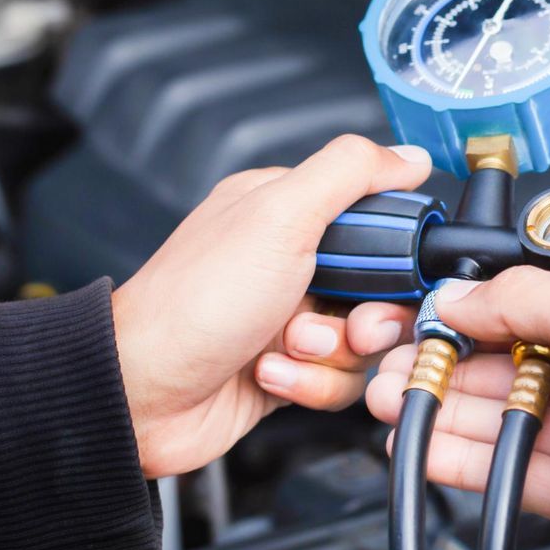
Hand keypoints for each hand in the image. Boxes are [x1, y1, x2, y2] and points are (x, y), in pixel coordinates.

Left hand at [112, 135, 435, 477]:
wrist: (141, 393)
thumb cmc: (194, 303)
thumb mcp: (280, 216)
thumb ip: (350, 173)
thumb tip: (408, 155)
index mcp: (288, 210)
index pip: (379, 219)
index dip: (396, 253)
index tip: (387, 273)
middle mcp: (291, 261)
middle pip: (382, 288)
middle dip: (369, 315)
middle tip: (344, 322)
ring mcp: (290, 317)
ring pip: (366, 341)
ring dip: (332, 354)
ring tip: (287, 348)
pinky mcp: (289, 368)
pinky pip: (340, 381)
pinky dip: (310, 384)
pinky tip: (269, 373)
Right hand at [365, 268, 549, 521]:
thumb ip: (523, 295)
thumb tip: (465, 294)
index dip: (510, 314)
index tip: (456, 316)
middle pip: (543, 372)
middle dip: (465, 365)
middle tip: (411, 360)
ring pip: (526, 423)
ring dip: (456, 410)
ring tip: (397, 398)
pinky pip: (523, 474)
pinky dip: (470, 460)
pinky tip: (427, 445)